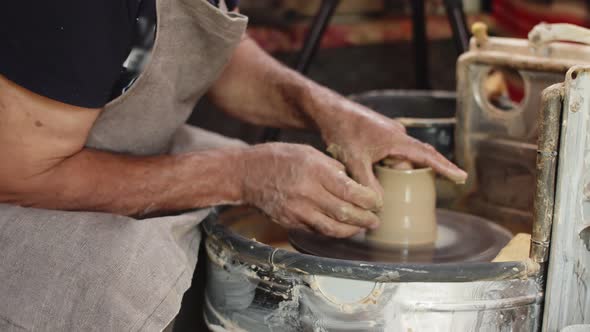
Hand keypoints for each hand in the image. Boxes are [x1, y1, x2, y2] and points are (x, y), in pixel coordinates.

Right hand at [239, 143, 381, 237]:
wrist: (245, 174)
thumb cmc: (278, 158)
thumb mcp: (307, 152)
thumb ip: (331, 167)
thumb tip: (354, 183)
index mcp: (314, 171)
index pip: (349, 191)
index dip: (368, 200)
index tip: (377, 202)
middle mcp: (306, 192)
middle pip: (344, 212)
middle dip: (365, 219)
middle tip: (376, 220)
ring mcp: (297, 210)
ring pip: (332, 228)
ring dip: (352, 230)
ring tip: (362, 228)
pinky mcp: (290, 222)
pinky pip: (316, 230)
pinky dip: (332, 231)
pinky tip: (341, 228)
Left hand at [318, 96, 466, 197]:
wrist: (328, 111)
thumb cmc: (342, 130)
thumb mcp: (354, 161)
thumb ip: (368, 183)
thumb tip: (380, 204)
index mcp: (397, 139)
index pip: (428, 155)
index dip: (446, 167)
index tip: (462, 177)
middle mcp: (397, 135)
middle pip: (413, 161)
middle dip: (413, 177)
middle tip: (410, 193)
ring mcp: (389, 134)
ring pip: (400, 159)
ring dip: (396, 173)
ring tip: (387, 184)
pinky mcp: (380, 136)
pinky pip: (391, 154)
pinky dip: (387, 166)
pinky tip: (375, 174)